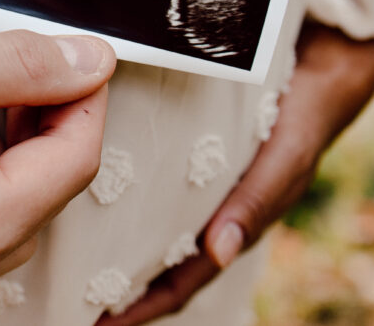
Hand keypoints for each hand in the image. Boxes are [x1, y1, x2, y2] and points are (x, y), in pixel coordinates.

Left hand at [98, 23, 373, 324]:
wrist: (311, 73)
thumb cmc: (297, 122)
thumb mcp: (284, 159)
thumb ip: (256, 201)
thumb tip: (218, 253)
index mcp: (229, 227)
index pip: (180, 281)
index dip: (142, 305)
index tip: (101, 323)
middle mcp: (204, 214)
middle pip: (153, 260)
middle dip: (113, 280)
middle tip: (68, 290)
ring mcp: (188, 190)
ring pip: (143, 224)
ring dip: (108, 238)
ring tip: (63, 246)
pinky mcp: (174, 158)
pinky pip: (141, 184)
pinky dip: (116, 192)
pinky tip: (78, 181)